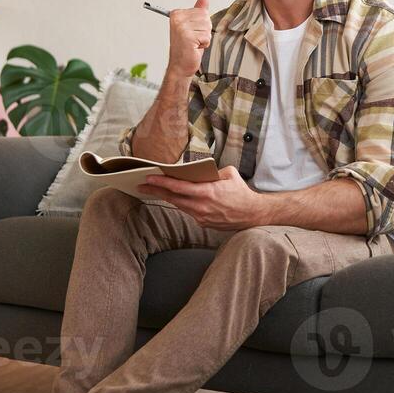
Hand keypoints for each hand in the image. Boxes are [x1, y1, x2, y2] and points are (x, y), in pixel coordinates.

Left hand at [138, 166, 269, 230]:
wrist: (252, 214)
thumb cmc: (241, 192)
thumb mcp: (229, 174)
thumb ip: (212, 171)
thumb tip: (199, 170)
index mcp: (207, 192)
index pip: (178, 187)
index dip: (161, 182)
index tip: (148, 177)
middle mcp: (202, 206)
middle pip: (173, 198)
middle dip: (155, 190)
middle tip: (141, 185)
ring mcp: (201, 216)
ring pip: (178, 205)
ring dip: (166, 198)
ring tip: (153, 190)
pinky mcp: (203, 223)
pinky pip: (188, 211)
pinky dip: (181, 204)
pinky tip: (174, 199)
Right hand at [165, 0, 210, 79]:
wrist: (180, 66)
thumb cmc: (187, 48)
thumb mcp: (193, 27)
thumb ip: (198, 12)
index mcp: (177, 14)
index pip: (202, 11)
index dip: (201, 24)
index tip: (192, 32)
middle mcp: (177, 19)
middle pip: (206, 18)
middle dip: (204, 31)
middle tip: (194, 39)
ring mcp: (182, 28)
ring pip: (207, 27)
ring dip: (204, 38)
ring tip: (194, 44)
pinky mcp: (188, 37)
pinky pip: (207, 36)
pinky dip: (204, 44)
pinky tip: (194, 48)